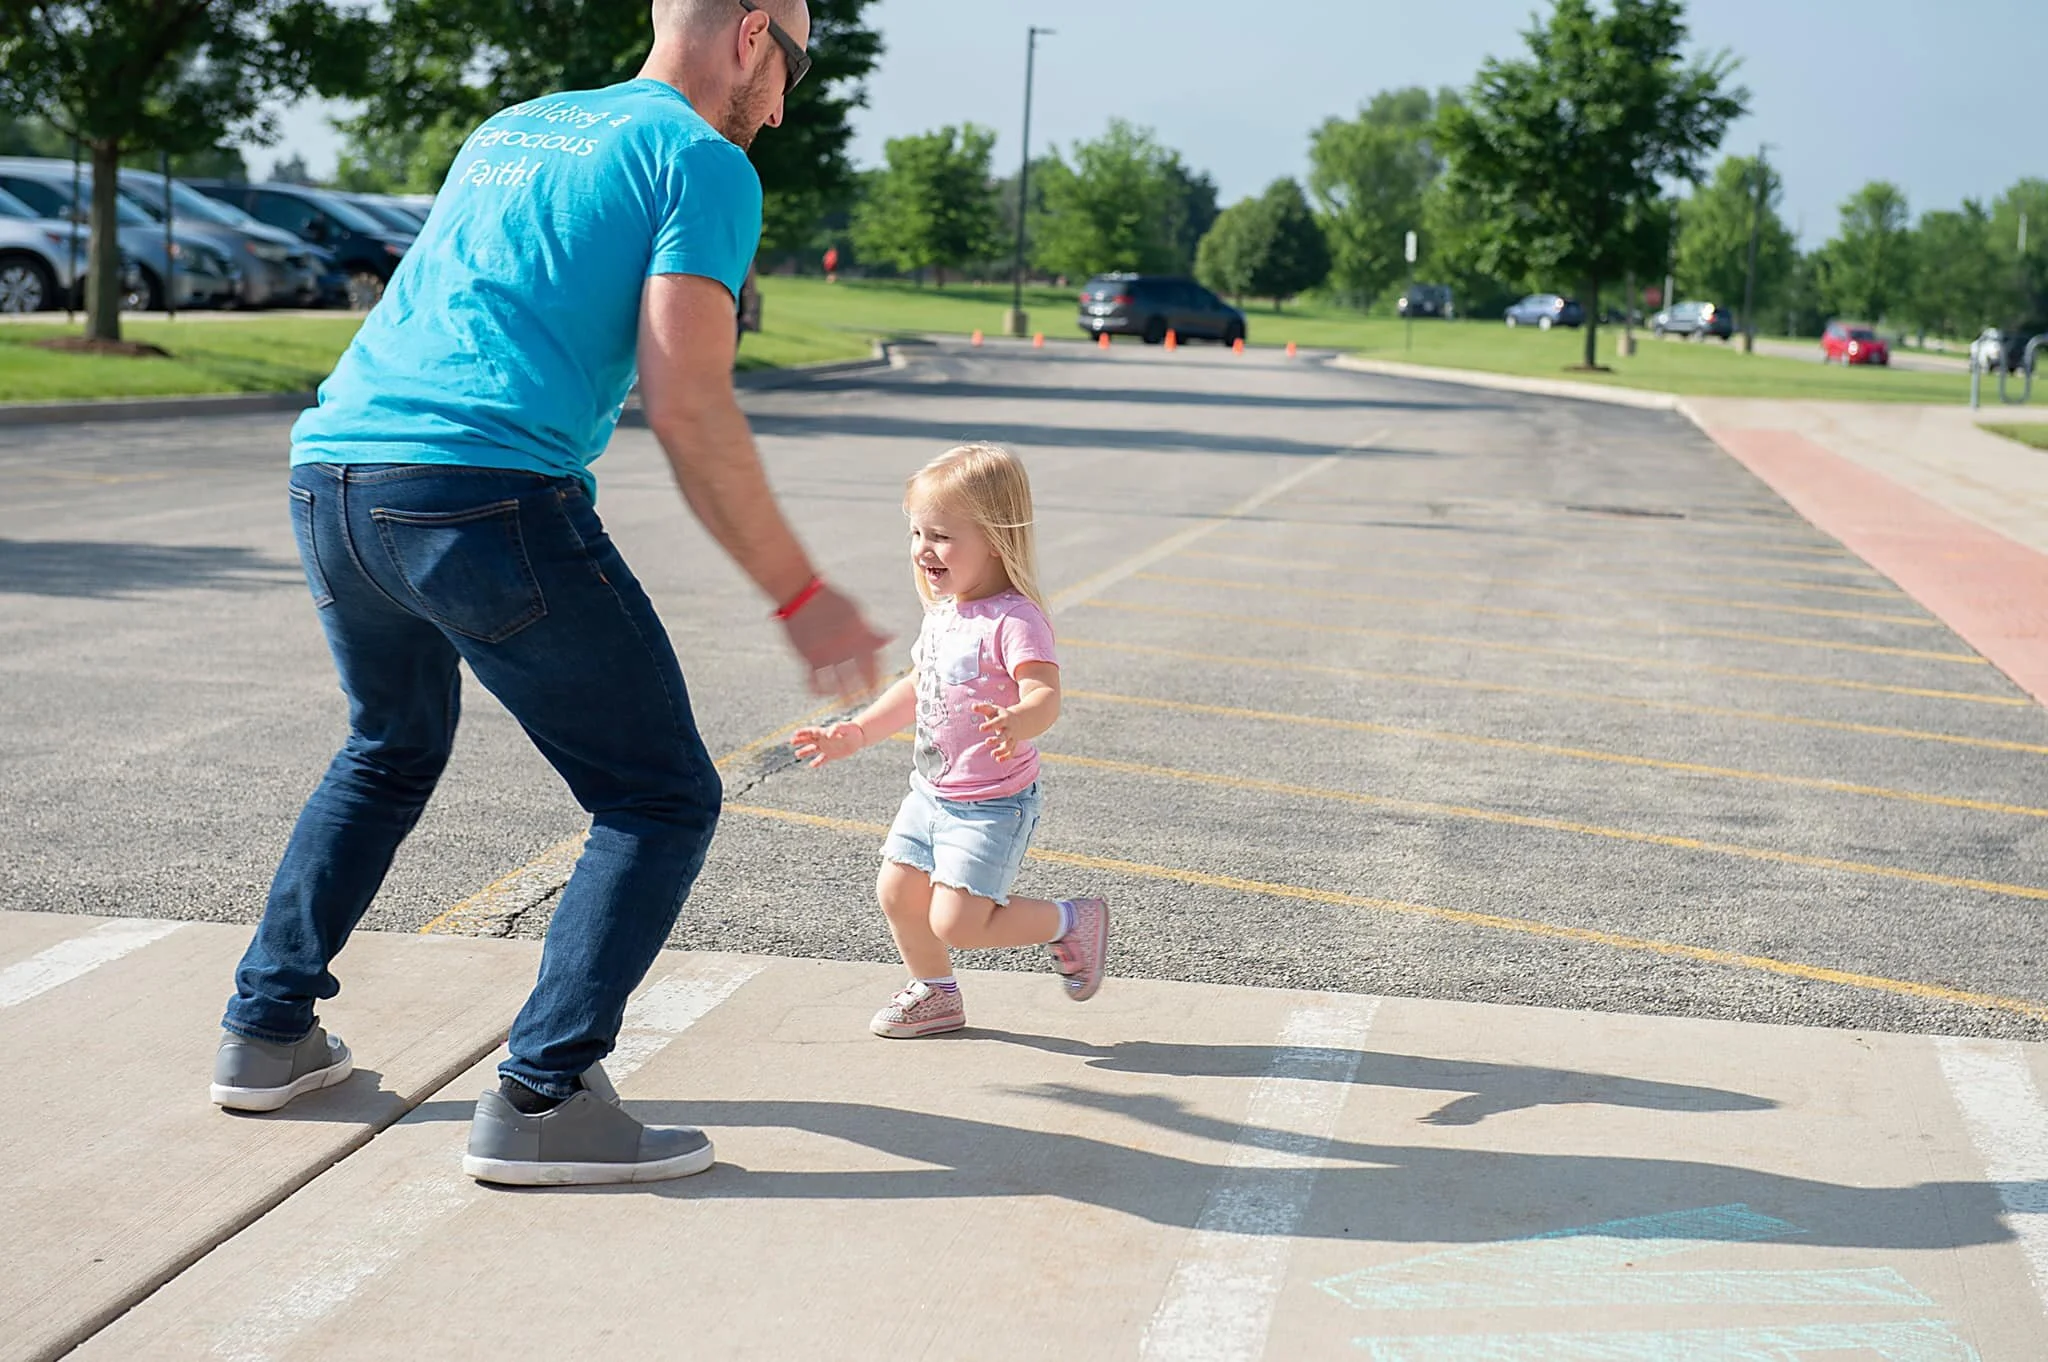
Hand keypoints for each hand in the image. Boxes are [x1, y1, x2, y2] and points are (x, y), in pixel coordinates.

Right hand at [781, 582, 888, 698]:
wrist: (802, 594)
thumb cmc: (832, 602)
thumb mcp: (856, 612)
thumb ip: (872, 630)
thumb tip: (891, 638)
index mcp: (858, 636)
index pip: (872, 664)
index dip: (875, 679)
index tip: (876, 688)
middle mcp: (843, 647)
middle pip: (857, 678)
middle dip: (861, 692)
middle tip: (864, 700)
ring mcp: (825, 654)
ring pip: (837, 685)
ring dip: (842, 697)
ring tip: (846, 704)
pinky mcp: (807, 658)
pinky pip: (815, 682)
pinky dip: (820, 691)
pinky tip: (824, 693)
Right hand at [790, 721, 865, 768]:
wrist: (858, 736)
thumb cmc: (851, 729)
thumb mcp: (845, 727)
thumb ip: (836, 729)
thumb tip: (829, 734)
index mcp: (825, 732)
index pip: (811, 732)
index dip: (803, 732)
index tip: (795, 734)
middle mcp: (823, 740)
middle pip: (809, 740)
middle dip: (800, 740)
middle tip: (792, 742)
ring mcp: (827, 747)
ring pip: (813, 750)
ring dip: (805, 751)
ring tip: (797, 754)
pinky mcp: (832, 755)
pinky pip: (822, 759)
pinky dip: (817, 762)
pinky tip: (811, 765)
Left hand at [972, 702, 1023, 762]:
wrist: (1019, 720)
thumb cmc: (1000, 715)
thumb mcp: (993, 709)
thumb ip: (983, 707)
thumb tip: (973, 707)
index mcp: (1004, 719)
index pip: (998, 722)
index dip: (990, 725)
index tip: (980, 728)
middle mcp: (1010, 729)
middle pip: (1005, 735)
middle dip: (997, 740)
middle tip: (987, 742)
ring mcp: (1012, 737)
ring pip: (1010, 745)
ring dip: (1002, 751)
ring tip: (992, 754)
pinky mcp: (1013, 744)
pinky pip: (1012, 752)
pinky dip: (1006, 757)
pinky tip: (998, 760)